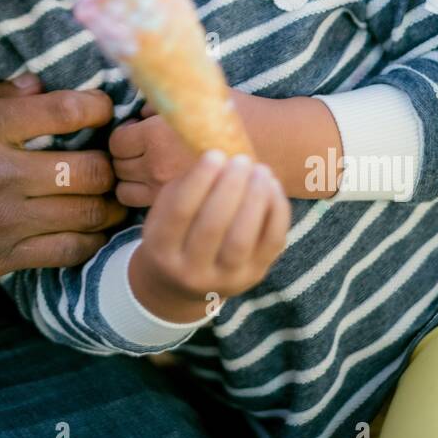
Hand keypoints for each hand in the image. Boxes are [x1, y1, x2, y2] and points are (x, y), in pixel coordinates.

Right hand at [0, 76, 125, 302]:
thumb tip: (34, 87)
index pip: (67, 110)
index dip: (98, 107)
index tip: (101, 109)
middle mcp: (1, 175)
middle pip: (92, 167)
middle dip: (110, 161)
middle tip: (112, 157)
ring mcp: (3, 222)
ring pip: (87, 214)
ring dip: (106, 204)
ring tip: (109, 195)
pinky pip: (65, 253)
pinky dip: (86, 242)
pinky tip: (86, 232)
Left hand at [111, 92, 342, 201]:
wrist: (276, 147)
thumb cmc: (239, 116)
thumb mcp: (199, 97)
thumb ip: (163, 101)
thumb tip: (138, 110)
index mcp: (157, 135)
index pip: (116, 142)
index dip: (125, 135)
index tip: (138, 132)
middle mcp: (157, 166)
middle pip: (118, 167)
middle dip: (125, 158)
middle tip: (142, 151)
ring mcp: (167, 193)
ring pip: (124, 192)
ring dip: (131, 181)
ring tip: (147, 171)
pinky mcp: (182, 209)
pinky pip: (145, 207)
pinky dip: (146, 198)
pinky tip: (163, 186)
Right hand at [128, 151, 289, 321]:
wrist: (182, 285)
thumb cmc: (175, 233)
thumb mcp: (165, 211)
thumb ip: (186, 186)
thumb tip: (217, 152)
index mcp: (161, 249)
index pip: (180, 212)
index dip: (199, 181)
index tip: (214, 153)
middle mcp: (191, 271)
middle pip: (212, 227)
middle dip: (230, 187)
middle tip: (240, 160)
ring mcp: (225, 278)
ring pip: (242, 240)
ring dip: (254, 199)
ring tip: (260, 170)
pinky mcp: (254, 277)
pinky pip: (271, 243)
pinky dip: (276, 212)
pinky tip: (272, 186)